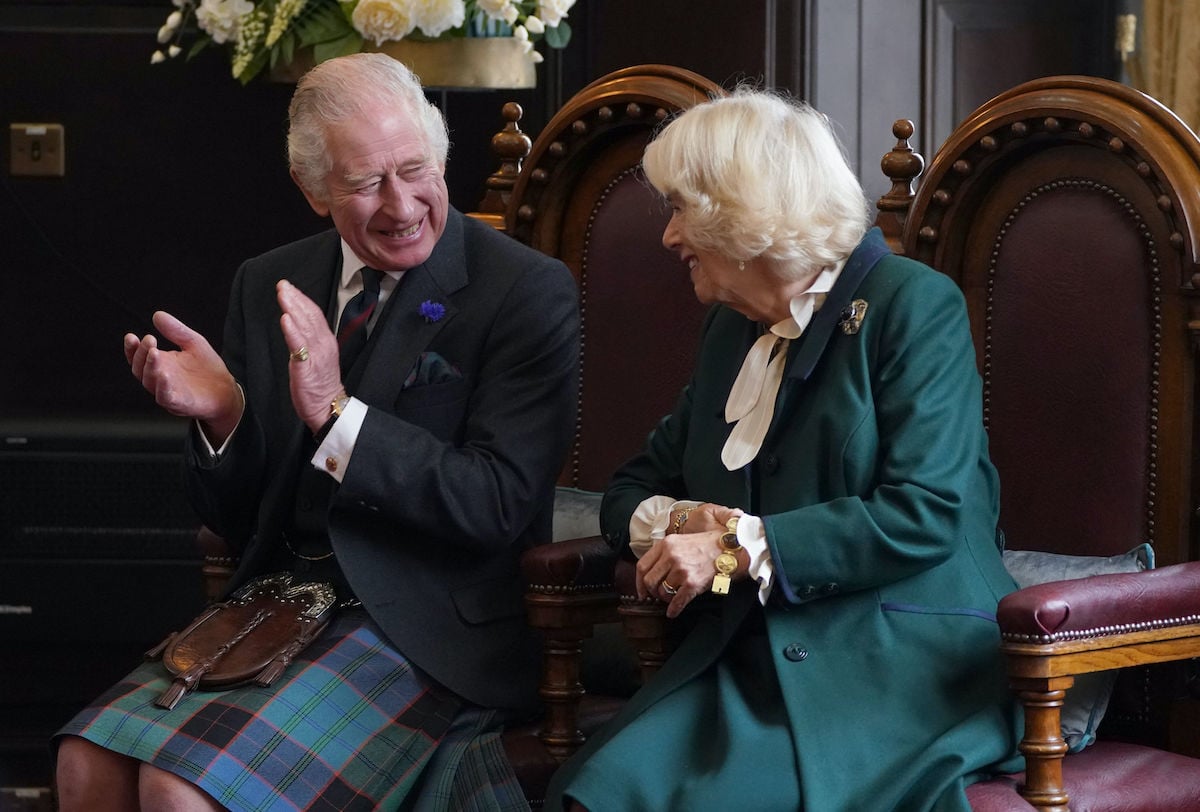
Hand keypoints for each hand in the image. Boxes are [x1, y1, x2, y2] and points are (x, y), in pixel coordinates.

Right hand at [123, 311, 242, 444]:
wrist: (227, 390)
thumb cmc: (207, 368)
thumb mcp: (193, 343)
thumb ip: (176, 331)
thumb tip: (157, 315)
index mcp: (160, 363)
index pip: (138, 356)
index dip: (132, 348)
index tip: (131, 336)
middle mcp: (159, 378)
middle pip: (140, 368)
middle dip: (141, 353)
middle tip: (150, 340)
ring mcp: (167, 391)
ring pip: (150, 382)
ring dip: (150, 368)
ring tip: (155, 353)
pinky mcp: (179, 403)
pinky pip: (165, 397)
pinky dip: (162, 387)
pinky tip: (164, 376)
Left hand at [276, 279, 344, 432]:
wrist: (328, 407)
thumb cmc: (319, 384)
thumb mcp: (317, 357)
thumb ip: (309, 341)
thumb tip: (296, 327)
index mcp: (326, 341)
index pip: (315, 314)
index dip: (302, 299)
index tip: (289, 287)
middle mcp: (323, 344)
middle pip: (310, 316)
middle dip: (295, 298)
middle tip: (282, 285)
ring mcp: (316, 355)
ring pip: (305, 326)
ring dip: (293, 308)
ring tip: (283, 294)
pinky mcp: (307, 367)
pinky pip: (299, 346)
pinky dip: (292, 331)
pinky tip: (286, 319)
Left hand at [637, 503, 743, 617]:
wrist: (728, 549)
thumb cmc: (706, 545)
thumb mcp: (680, 541)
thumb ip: (665, 553)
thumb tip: (652, 572)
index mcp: (665, 544)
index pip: (642, 566)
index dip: (639, 582)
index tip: (642, 590)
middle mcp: (671, 556)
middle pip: (649, 581)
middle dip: (652, 592)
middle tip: (658, 595)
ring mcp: (682, 570)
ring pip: (662, 592)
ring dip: (665, 599)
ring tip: (671, 598)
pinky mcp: (692, 583)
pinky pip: (677, 601)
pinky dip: (674, 609)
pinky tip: (673, 612)